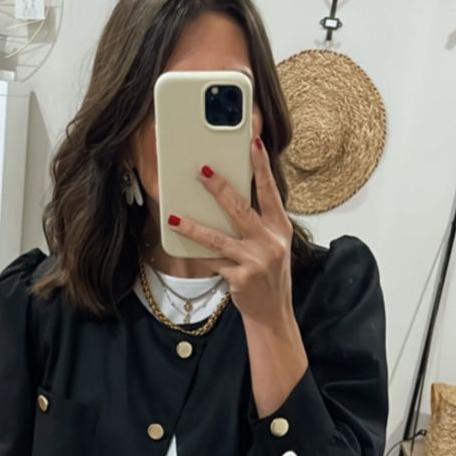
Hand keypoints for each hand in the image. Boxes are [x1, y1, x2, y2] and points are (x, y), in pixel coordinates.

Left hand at [166, 136, 294, 328]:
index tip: (253, 143)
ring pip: (218, 238)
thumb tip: (229, 196)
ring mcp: (255, 261)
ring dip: (194, 227)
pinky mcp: (240, 278)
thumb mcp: (272, 244)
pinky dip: (197, 253)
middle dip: (219, 188)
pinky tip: (181, 245)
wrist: (273, 312)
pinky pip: (212, 261)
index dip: (262, 166)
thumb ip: (258, 221)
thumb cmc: (269, 274)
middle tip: (201, 171)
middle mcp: (270, 242)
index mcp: (280, 228)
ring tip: (175, 216)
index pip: (270, 191)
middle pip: (240, 209)